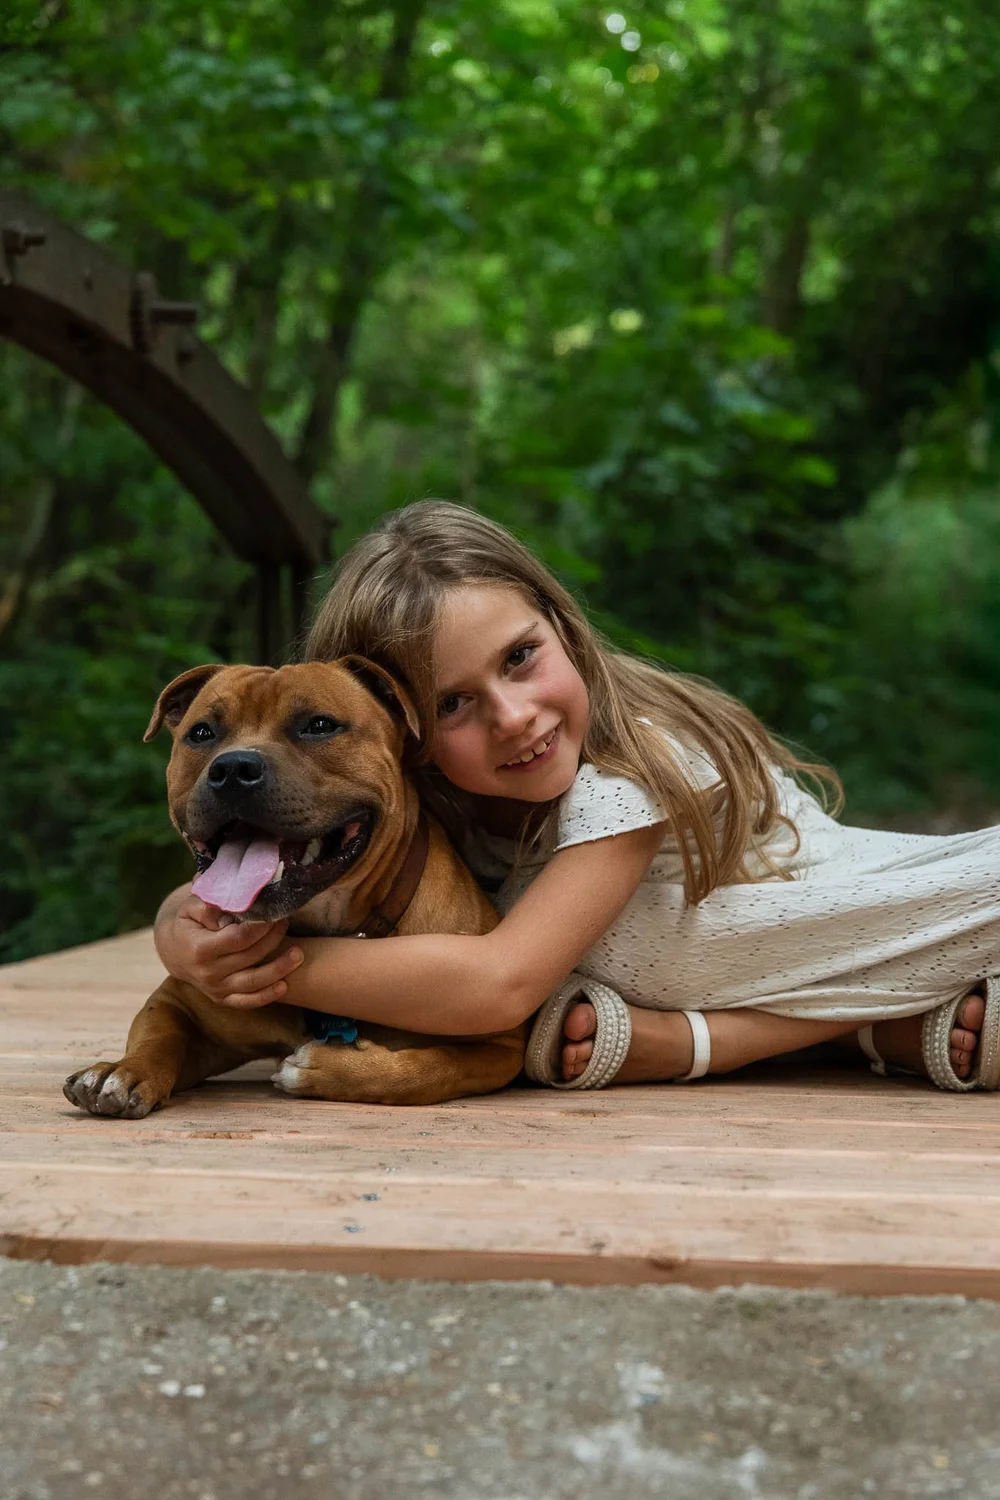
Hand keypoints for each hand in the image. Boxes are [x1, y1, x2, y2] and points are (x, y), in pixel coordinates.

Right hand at [154, 893, 303, 1007]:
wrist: (174, 952)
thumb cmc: (188, 924)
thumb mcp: (191, 908)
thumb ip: (210, 906)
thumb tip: (235, 906)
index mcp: (200, 949)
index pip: (238, 938)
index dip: (260, 927)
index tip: (273, 914)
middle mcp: (208, 973)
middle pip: (250, 957)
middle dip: (273, 939)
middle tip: (285, 923)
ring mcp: (215, 988)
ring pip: (253, 983)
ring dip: (279, 969)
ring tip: (298, 955)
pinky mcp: (222, 999)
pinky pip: (247, 1002)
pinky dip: (267, 996)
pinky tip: (284, 985)